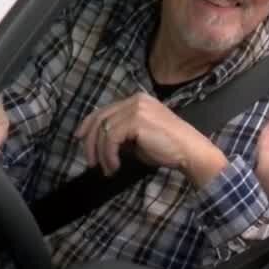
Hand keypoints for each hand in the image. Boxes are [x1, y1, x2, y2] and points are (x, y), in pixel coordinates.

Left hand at [77, 94, 224, 183]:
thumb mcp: (139, 138)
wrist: (189, 150)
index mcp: (136, 100)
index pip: (104, 110)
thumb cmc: (168, 148)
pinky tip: (115, 166)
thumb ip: (122, 134)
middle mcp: (135, 100)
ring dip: (101, 153)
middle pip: (100, 118)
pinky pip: (111, 139)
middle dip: (90, 142)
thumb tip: (101, 144)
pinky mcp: (136, 120)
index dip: (88, 124)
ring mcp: (136, 108)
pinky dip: (109, 155)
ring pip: (103, 130)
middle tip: (91, 162)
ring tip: (107, 169)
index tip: (79, 138)